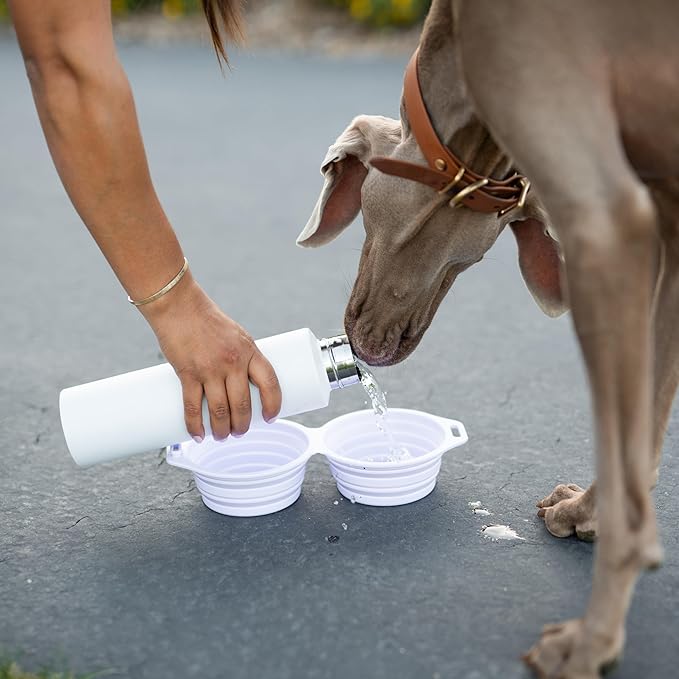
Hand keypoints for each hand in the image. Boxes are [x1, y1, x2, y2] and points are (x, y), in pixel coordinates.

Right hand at [141, 275, 281, 440]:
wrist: (179, 306)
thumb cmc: (209, 321)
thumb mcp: (236, 336)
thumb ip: (241, 359)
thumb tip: (242, 387)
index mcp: (250, 351)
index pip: (270, 382)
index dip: (273, 404)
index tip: (271, 417)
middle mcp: (233, 362)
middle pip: (243, 403)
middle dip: (243, 424)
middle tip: (240, 432)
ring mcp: (210, 369)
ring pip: (220, 410)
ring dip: (222, 429)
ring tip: (221, 436)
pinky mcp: (188, 373)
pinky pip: (193, 406)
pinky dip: (195, 425)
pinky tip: (198, 435)